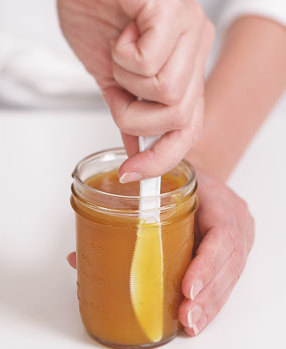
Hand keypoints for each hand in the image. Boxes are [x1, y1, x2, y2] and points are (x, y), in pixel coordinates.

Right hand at [53, 0, 213, 179]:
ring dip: (127, 82)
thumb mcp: (115, 83)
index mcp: (188, 67)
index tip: (132, 174)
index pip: (190, 129)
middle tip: (118, 87)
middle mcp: (197, 48)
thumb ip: (132, 117)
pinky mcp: (171, 10)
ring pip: (167, 94)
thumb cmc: (97, 22)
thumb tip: (137, 155)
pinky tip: (122, 34)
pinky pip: (149, 63)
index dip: (162, 158)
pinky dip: (122, 57)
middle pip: (179, 117)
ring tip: (120, 53)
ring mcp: (190, 28)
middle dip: (136, 116)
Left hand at [67, 171, 253, 335]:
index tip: (188, 287)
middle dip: (207, 294)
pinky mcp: (230, 254)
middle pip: (228, 264)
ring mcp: (237, 239)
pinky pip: (225, 280)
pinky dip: (211, 301)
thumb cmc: (178, 179)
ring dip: (209, 304)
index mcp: (219, 201)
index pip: (222, 233)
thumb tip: (76, 256)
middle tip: (185, 314)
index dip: (207, 263)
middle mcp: (234, 221)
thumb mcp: (157, 183)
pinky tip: (196, 316)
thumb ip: (124, 213)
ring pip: (229, 277)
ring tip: (189, 322)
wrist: (198, 177)